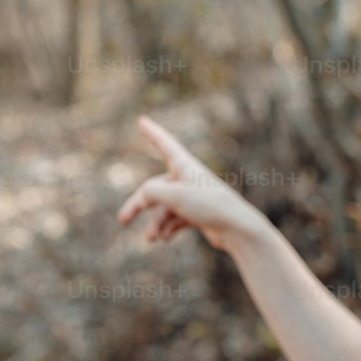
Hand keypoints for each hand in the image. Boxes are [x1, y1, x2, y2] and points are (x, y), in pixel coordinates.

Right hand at [118, 115, 264, 253]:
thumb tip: (144, 196)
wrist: (236, 228)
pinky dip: (168, 228)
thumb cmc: (208, 206)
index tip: (142, 120)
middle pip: (155, 188)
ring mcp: (192, 197)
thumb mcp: (174, 196)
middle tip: (123, 219)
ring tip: (152, 239)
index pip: (165, 143)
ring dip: (156, 223)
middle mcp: (187, 178)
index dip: (152, 132)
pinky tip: (165, 239)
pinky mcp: (198, 214)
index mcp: (184, 166)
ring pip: (164, 207)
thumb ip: (151, 192)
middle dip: (139, 205)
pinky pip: (176, 219)